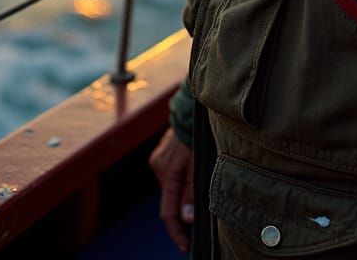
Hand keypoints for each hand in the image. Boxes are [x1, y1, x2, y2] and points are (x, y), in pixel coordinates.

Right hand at [149, 128, 193, 252]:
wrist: (190, 111)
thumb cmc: (196, 136)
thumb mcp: (197, 165)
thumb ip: (190, 193)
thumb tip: (185, 219)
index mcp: (166, 172)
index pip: (168, 212)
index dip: (176, 232)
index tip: (185, 247)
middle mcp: (158, 167)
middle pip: (170, 200)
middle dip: (182, 212)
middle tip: (198, 224)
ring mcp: (158, 160)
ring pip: (171, 189)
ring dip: (182, 195)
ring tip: (197, 191)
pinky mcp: (162, 155)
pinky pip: (171, 177)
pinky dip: (180, 183)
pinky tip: (190, 177)